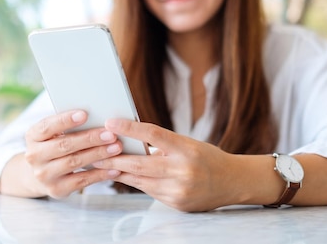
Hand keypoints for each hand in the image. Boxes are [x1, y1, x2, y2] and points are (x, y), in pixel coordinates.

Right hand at [23, 110, 123, 198]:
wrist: (39, 174)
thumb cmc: (53, 145)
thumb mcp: (52, 133)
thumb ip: (67, 125)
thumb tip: (97, 115)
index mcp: (33, 136)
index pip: (47, 126)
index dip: (65, 120)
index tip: (84, 114)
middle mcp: (34, 156)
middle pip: (64, 145)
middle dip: (89, 139)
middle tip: (110, 134)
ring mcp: (44, 175)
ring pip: (74, 162)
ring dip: (98, 154)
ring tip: (116, 147)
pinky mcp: (56, 190)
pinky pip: (81, 181)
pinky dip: (100, 174)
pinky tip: (114, 168)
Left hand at [93, 119, 238, 211]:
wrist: (233, 182)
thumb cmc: (208, 158)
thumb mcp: (188, 144)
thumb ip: (162, 144)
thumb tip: (131, 140)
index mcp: (186, 149)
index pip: (153, 134)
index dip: (129, 128)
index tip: (111, 123)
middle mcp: (183, 170)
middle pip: (140, 163)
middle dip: (113, 158)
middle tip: (94, 152)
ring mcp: (179, 190)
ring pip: (139, 180)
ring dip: (118, 172)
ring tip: (100, 164)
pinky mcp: (176, 203)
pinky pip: (149, 191)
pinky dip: (134, 182)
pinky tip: (122, 176)